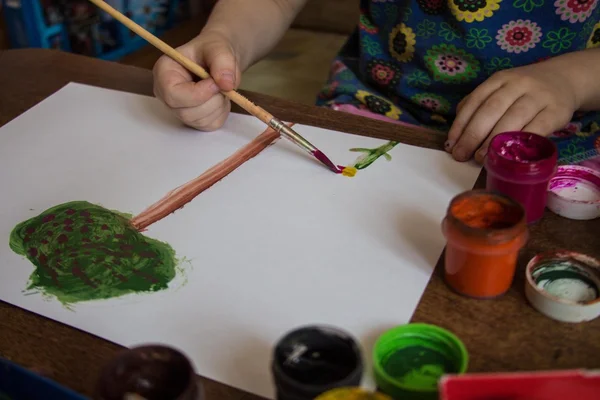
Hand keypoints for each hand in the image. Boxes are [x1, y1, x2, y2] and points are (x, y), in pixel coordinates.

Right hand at [152, 32, 241, 130]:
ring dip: (219, 105)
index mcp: (164, 72)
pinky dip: (222, 112)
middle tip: (223, 84)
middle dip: (212, 101)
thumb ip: (222, 62)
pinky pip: (211, 124)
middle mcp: (166, 95)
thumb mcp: (219, 48)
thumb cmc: (212, 50)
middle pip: (186, 113)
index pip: (173, 94)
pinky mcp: (194, 120)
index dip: (198, 93)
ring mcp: (179, 110)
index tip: (216, 83)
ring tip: (221, 87)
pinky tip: (220, 97)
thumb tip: (227, 84)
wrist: (219, 59)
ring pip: (200, 121)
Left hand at [445, 62, 578, 163]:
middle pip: (491, 110)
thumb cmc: (523, 92)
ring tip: (480, 158)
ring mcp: (539, 96)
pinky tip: (509, 155)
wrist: (565, 78)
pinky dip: (520, 142)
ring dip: (493, 141)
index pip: (475, 101)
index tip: (451, 144)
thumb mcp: (500, 90)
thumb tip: (455, 137)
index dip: (461, 124)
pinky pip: (537, 128)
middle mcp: (518, 84)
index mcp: (500, 79)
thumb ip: (478, 106)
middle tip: (461, 155)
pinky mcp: (557, 111)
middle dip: (473, 135)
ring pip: (513, 119)